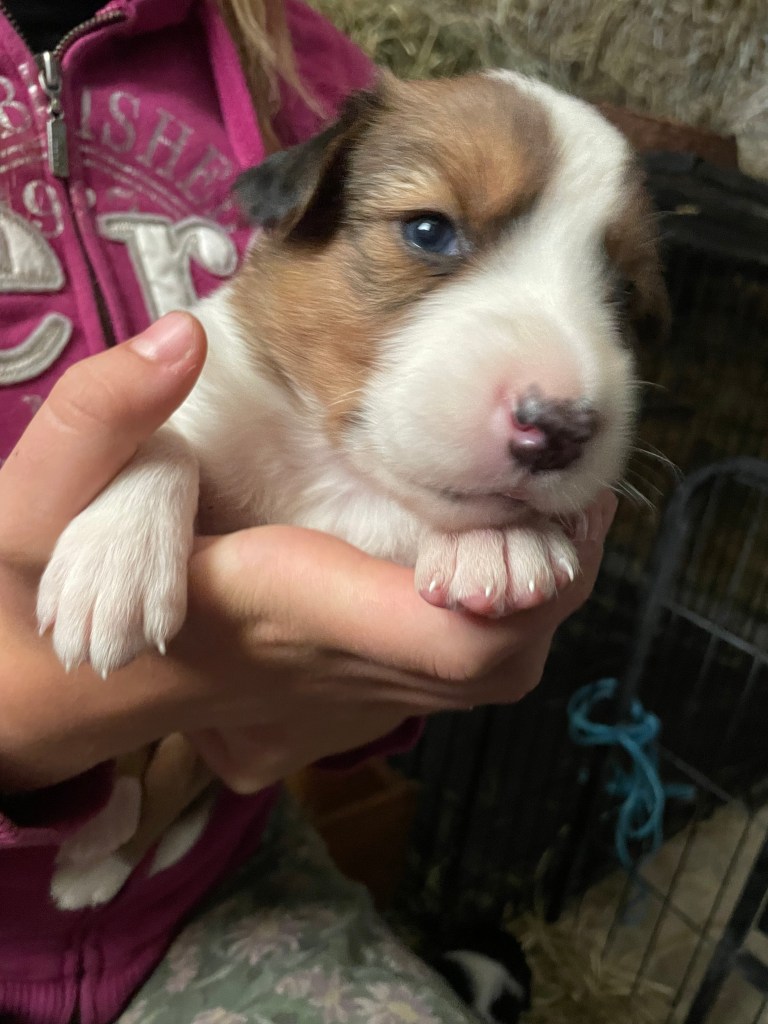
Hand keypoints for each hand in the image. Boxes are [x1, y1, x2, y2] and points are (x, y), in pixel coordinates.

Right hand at [0, 309, 613, 793]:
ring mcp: (336, 683)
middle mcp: (325, 661)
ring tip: (543, 497)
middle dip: (555, 578)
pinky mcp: (334, 679)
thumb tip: (176, 341)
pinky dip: (493, 605)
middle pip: (494, 663)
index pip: (445, 640)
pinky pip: (447, 664)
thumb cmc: (32, 594)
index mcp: (274, 610)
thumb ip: (98, 423)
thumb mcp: (36, 502)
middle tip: (571, 480)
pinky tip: (486, 537)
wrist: (38, 683)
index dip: (519, 588)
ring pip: (483, 671)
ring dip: (535, 589)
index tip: (549, 506)